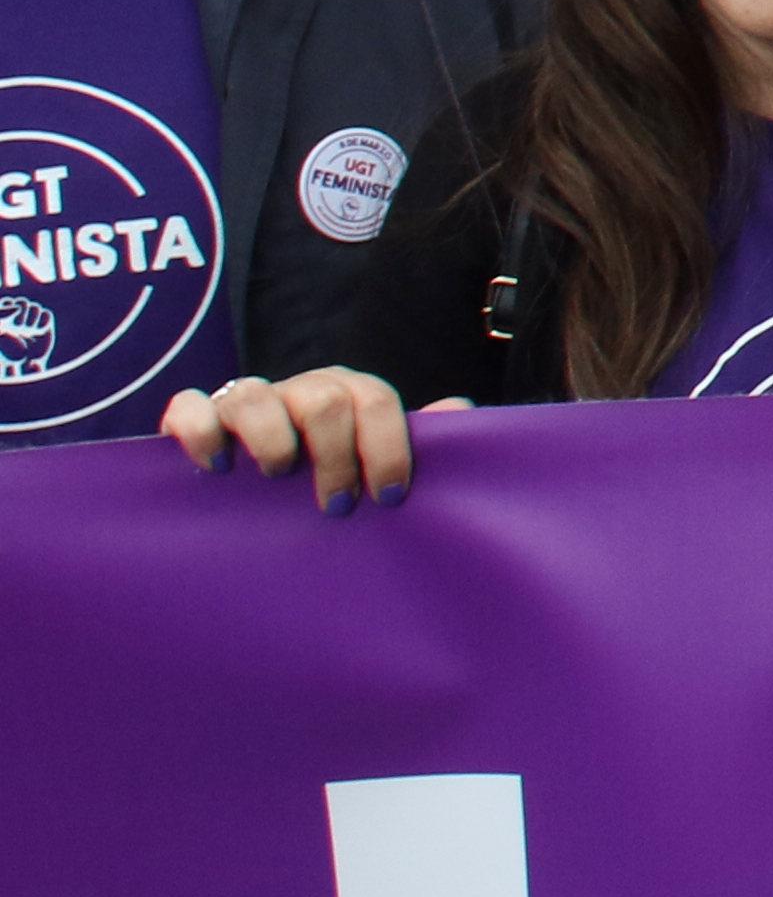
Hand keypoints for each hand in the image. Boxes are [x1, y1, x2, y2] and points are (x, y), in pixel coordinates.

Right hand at [163, 370, 437, 506]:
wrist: (251, 494)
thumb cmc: (328, 480)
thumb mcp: (373, 464)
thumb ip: (416, 439)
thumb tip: (459, 408)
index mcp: (347, 394)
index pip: (376, 400)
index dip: (387, 448)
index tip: (388, 498)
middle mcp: (298, 390)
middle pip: (323, 400)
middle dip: (335, 456)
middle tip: (337, 506)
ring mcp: (244, 400)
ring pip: (255, 396)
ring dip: (272, 439)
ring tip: (276, 477)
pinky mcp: (194, 417)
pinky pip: (188, 406)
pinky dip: (199, 431)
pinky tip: (215, 466)